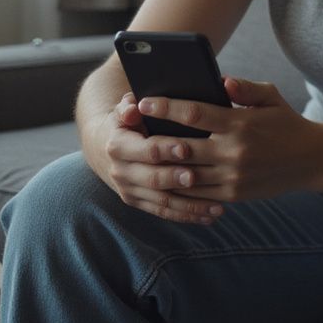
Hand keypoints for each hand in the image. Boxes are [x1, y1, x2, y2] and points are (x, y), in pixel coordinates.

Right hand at [85, 92, 226, 224]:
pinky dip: (187, 215)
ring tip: (217, 207)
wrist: (105, 148)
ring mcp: (130, 191)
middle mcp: (121, 172)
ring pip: (162, 201)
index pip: (145, 149)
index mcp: (118, 146)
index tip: (186, 148)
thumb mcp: (124, 110)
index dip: (165, 149)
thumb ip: (129, 106)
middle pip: (153, 179)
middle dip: (176, 179)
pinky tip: (210, 216)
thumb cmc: (127, 123)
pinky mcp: (139, 203)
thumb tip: (132, 107)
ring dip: (190, 205)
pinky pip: (165, 212)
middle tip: (198, 178)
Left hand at [138, 77, 322, 203]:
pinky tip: (161, 177)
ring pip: (184, 174)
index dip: (165, 108)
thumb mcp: (270, 96)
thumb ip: (244, 87)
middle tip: (132, 131)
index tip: (145, 102)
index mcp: (239, 124)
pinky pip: (197, 193)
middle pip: (182, 146)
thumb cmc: (287, 123)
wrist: (313, 161)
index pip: (194, 114)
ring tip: (139, 156)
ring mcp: (232, 177)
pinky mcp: (233, 195)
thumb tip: (221, 80)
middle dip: (153, 138)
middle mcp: (233, 152)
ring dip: (160, 166)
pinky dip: (177, 186)